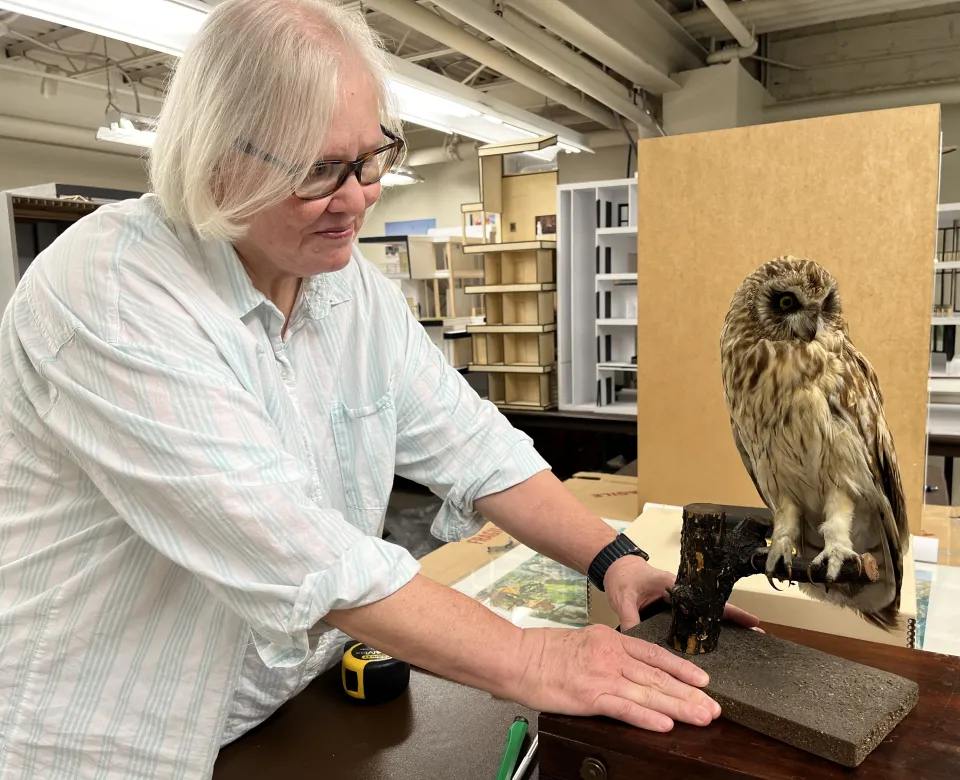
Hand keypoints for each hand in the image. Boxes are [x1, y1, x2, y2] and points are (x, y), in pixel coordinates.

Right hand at [510, 624, 719, 731]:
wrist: (518, 657)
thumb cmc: (543, 651)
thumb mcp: (583, 641)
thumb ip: (607, 651)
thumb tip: (627, 664)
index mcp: (610, 640)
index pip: (655, 655)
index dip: (683, 669)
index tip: (704, 682)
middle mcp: (611, 656)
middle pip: (659, 676)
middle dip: (690, 694)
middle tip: (714, 707)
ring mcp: (602, 676)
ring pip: (649, 692)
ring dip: (679, 707)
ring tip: (702, 717)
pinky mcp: (589, 696)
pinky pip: (624, 708)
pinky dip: (647, 716)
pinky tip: (665, 724)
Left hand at [604, 556, 759, 632]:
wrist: (617, 568)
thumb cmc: (622, 577)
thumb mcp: (624, 598)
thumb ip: (630, 618)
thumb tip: (636, 638)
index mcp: (674, 585)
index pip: (705, 598)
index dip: (726, 610)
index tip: (747, 620)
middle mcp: (681, 591)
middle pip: (712, 605)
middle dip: (735, 617)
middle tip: (757, 631)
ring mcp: (680, 598)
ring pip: (706, 611)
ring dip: (724, 622)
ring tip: (748, 636)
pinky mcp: (675, 605)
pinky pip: (694, 615)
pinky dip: (707, 625)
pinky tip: (718, 638)